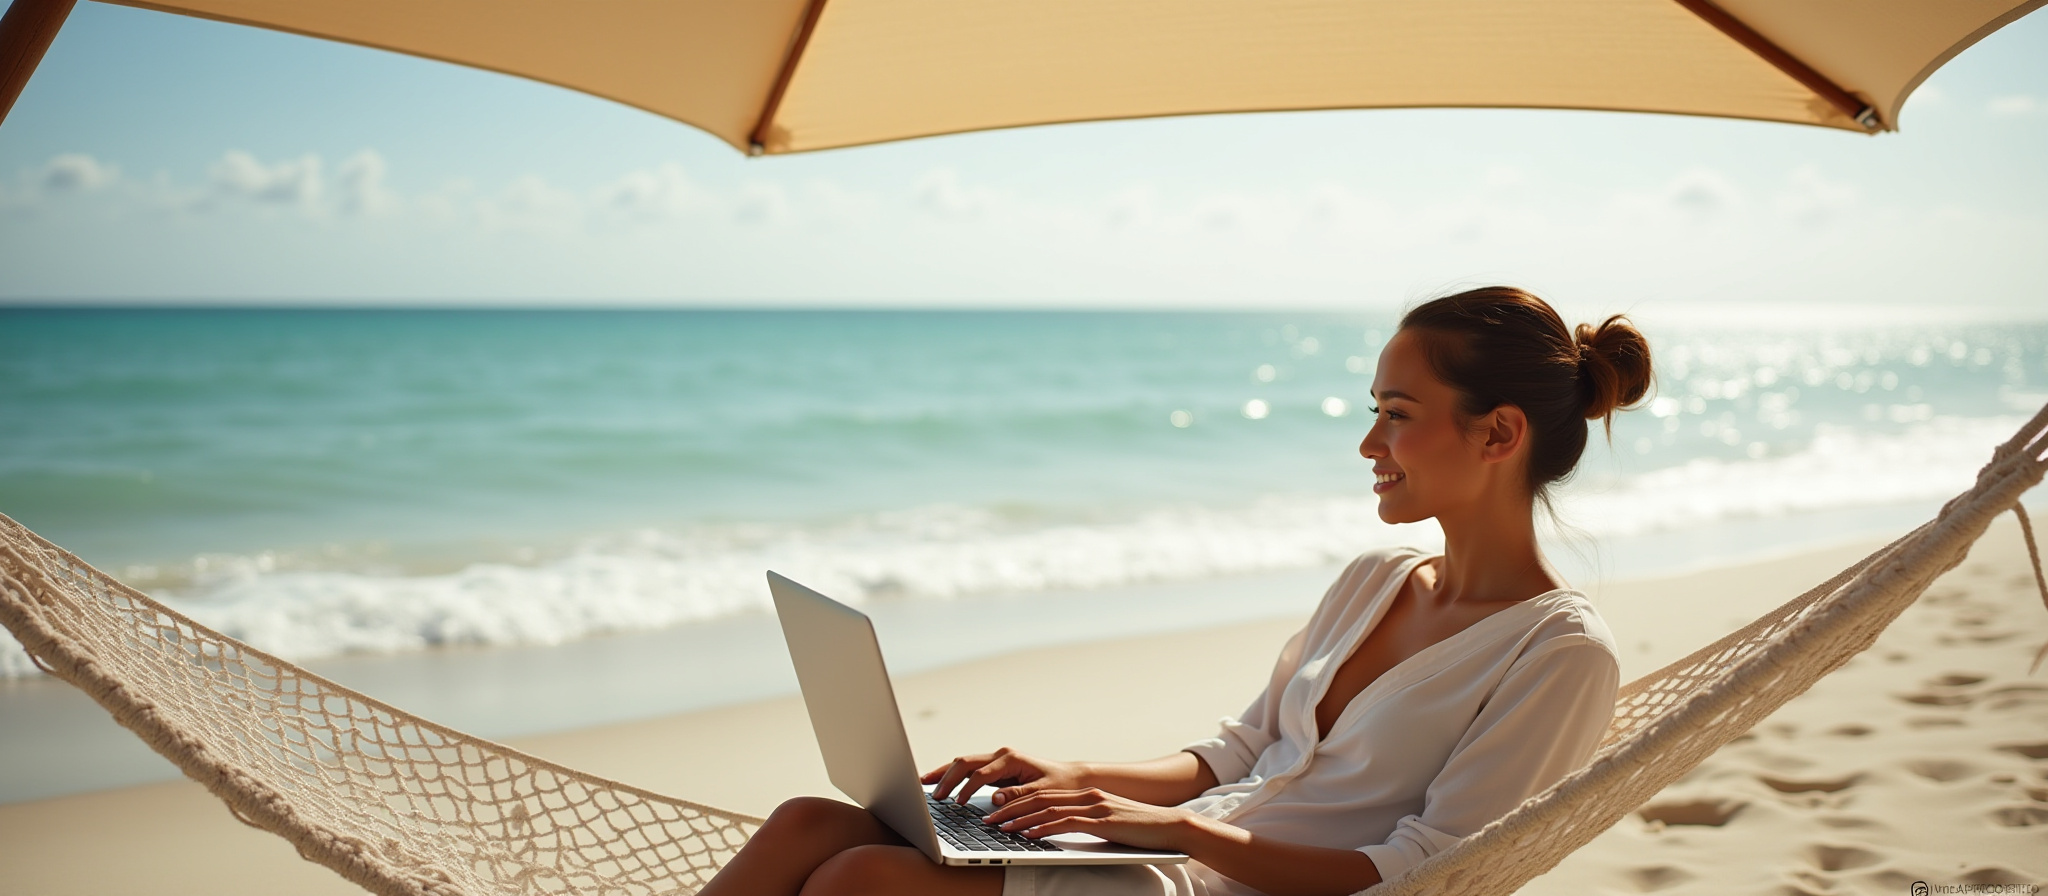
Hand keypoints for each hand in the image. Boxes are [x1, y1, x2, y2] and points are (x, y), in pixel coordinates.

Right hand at [921, 747, 1084, 805]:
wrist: (1071, 778)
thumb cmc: (1060, 785)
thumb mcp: (1043, 793)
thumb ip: (1018, 795)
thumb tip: (994, 799)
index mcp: (1012, 759)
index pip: (981, 774)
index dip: (967, 789)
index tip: (957, 804)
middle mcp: (1001, 756)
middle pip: (965, 763)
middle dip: (946, 778)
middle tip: (932, 796)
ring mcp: (997, 761)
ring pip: (963, 763)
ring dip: (944, 774)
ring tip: (924, 784)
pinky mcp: (995, 769)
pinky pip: (968, 771)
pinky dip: (952, 776)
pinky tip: (938, 783)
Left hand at [981, 787, 1202, 852]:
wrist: (1171, 827)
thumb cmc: (1139, 830)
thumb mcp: (1106, 823)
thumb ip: (1084, 823)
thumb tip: (1056, 832)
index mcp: (1087, 795)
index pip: (1044, 795)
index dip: (1017, 803)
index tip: (997, 812)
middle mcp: (1088, 796)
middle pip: (1040, 799)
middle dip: (1011, 809)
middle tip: (989, 819)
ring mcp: (1096, 807)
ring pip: (1048, 809)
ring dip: (1021, 819)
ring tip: (1001, 828)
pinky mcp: (1103, 821)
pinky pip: (1067, 823)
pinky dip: (1044, 828)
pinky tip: (1029, 834)